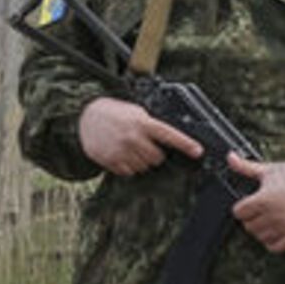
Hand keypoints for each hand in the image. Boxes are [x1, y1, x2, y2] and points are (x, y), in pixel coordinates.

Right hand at [77, 97, 202, 175]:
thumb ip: (151, 124)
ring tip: (131, 147)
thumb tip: (168, 139)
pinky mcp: (111, 161)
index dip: (186, 144)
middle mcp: (133, 138)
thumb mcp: (135, 111)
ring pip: (145, 167)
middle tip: (144, 144)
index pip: (169, 135)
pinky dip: (129, 166)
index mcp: (142, 122)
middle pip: (158, 157)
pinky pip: (130, 172)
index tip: (198, 151)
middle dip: (155, 153)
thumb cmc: (114, 113)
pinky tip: (122, 153)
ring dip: (142, 160)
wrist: (85, 117)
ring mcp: (122, 151)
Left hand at [228, 156, 284, 251]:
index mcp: (264, 199)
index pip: (238, 212)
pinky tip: (276, 230)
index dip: (242, 207)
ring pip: (260, 237)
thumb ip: (246, 167)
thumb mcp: (269, 170)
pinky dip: (272, 241)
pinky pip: (275, 247)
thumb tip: (229, 157)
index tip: (249, 203)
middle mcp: (273, 214)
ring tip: (269, 219)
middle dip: (252, 218)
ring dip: (261, 230)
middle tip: (260, 210)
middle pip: (248, 226)